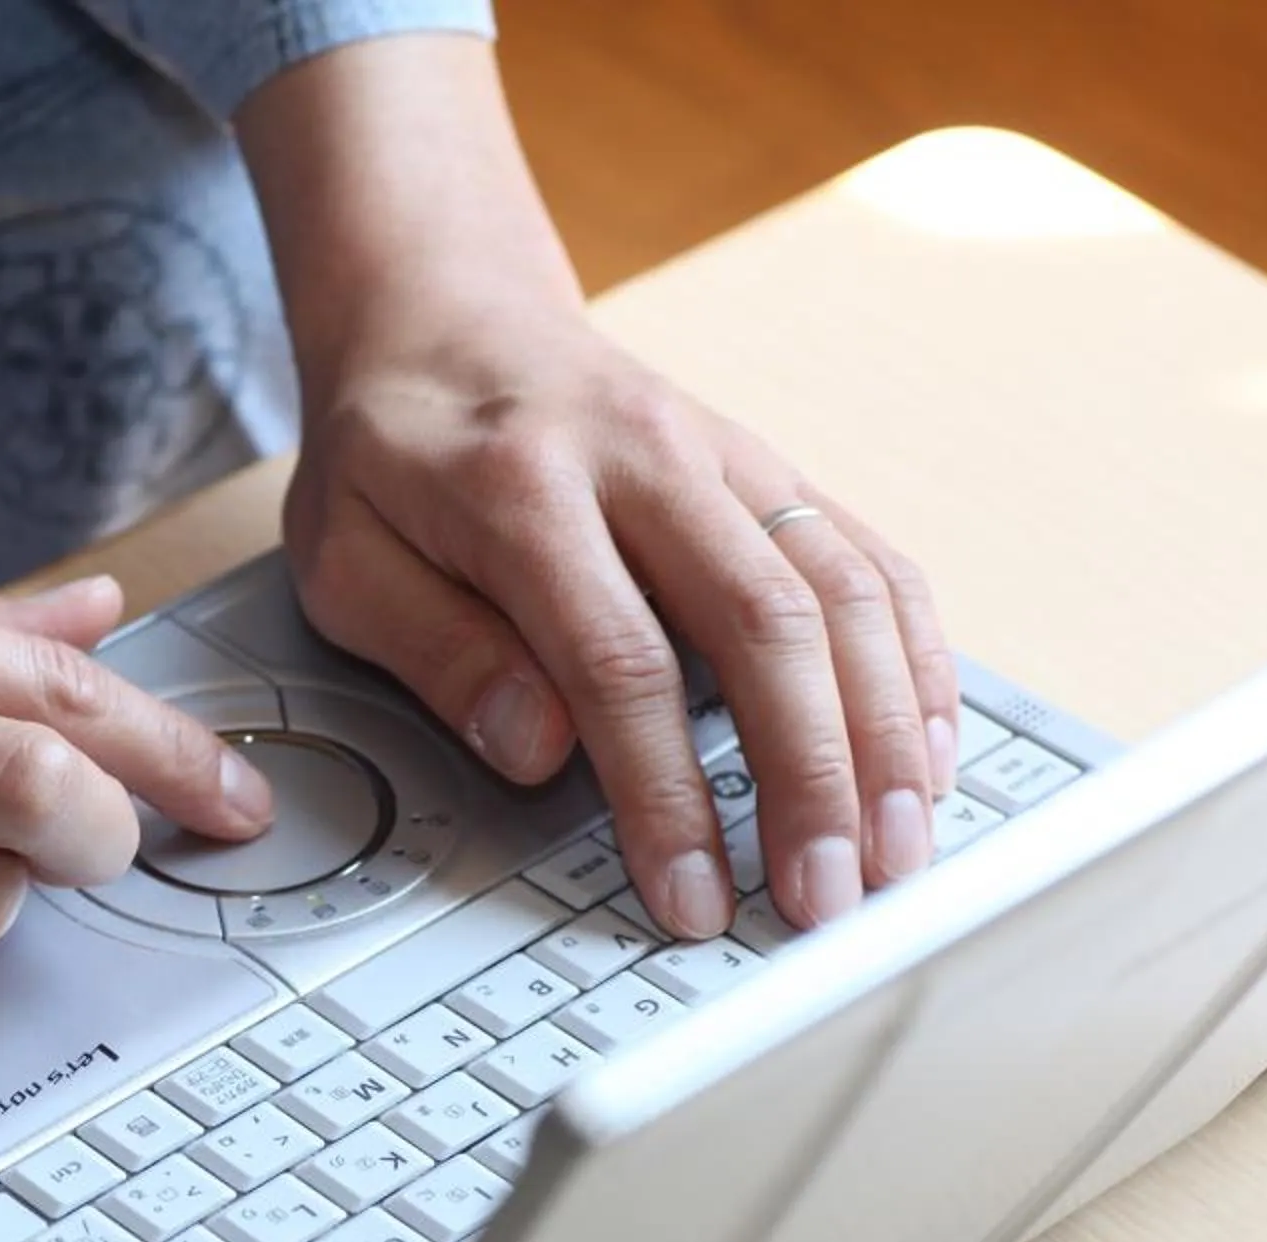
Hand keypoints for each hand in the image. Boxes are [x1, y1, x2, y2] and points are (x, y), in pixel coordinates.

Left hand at [289, 315, 956, 937]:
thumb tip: (540, 750)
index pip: (622, 662)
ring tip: (893, 852)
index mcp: (525, 487)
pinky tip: (921, 755)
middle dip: (811, 779)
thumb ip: (437, 652)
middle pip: (767, 626)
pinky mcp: (775, 470)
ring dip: (885, 734)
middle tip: (826, 899)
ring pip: (844, 591)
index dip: (669, 794)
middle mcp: (649, 458)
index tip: (692, 896)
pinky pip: (871, 561)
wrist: (446, 317)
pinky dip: (914, 662)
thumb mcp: (345, 558)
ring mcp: (729, 457)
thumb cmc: (390, 455)